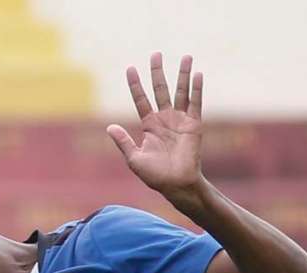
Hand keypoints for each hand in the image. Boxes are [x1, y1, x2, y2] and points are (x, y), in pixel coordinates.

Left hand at [107, 53, 205, 202]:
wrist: (176, 185)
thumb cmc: (155, 175)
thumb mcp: (134, 158)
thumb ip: (123, 141)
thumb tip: (109, 126)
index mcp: (149, 126)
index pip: (141, 100)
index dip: (135, 85)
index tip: (130, 68)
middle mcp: (164, 119)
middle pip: (160, 90)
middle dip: (158, 72)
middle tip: (156, 54)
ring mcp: (180, 120)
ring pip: (180, 92)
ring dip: (183, 74)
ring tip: (185, 56)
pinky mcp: (194, 125)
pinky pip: (196, 103)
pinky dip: (197, 89)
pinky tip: (197, 74)